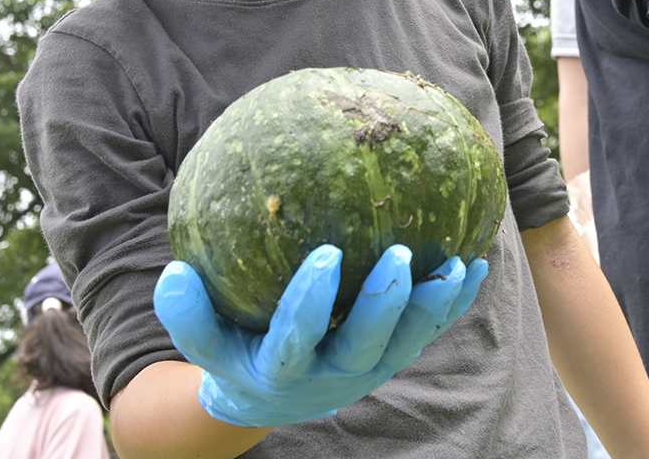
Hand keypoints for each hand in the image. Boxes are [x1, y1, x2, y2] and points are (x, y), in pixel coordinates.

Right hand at [154, 244, 487, 427]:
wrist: (270, 394)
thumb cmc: (233, 351)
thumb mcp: (203, 342)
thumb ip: (188, 314)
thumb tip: (173, 273)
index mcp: (282, 368)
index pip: (297, 338)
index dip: (311, 301)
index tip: (324, 254)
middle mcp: (331, 374)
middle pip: (364, 345)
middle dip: (385, 303)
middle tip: (400, 255)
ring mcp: (368, 368)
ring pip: (406, 343)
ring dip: (433, 306)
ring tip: (455, 264)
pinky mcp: (393, 356)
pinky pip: (429, 331)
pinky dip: (454, 302)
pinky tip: (475, 263)